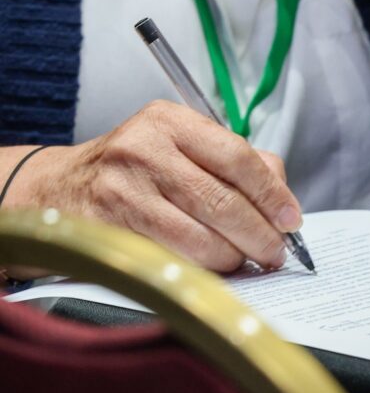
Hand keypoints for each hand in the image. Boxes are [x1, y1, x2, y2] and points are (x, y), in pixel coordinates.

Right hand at [4, 101, 302, 273]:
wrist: (55, 190)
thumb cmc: (134, 170)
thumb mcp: (179, 146)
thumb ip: (235, 163)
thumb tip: (282, 199)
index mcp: (170, 122)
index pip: (238, 157)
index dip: (272, 194)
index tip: (291, 219)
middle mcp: (144, 150)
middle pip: (223, 202)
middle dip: (260, 235)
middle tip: (276, 251)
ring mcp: (122, 192)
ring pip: (201, 238)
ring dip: (233, 257)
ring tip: (244, 260)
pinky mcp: (108, 232)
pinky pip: (172, 260)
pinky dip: (202, 270)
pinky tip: (212, 268)